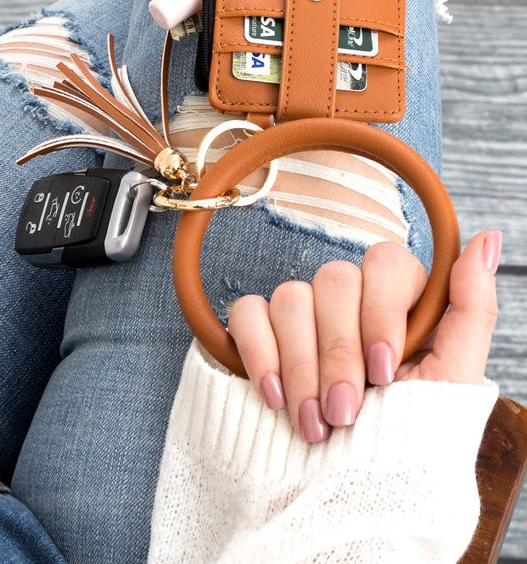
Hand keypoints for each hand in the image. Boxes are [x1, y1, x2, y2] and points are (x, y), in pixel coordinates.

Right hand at [227, 231, 500, 442]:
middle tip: (345, 412)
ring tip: (313, 424)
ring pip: (291, 296)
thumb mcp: (453, 381)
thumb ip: (473, 307)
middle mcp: (349, 302)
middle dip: (339, 354)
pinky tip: (273, 398)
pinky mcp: (259, 334)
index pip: (386, 262)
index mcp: (397, 303)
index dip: (380, 312)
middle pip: (334, 279)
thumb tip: (487, 239)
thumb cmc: (407, 440)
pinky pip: (248, 313)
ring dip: (300, 366)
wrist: (350, 497)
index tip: (383, 372)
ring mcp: (302, 316)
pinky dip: (259, 354)